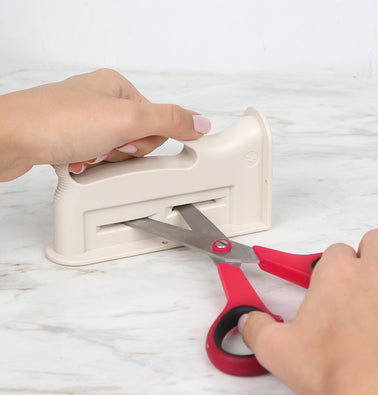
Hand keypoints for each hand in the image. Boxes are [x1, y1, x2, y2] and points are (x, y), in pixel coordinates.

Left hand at [0, 69, 210, 180]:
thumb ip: (169, 121)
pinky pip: (95, 160)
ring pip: (115, 153)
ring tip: (85, 153)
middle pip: (135, 140)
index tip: (127, 141)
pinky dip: (89, 166)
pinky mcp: (69, 141)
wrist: (9, 140)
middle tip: (104, 147)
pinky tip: (76, 160)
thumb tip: (200, 122)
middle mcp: (100, 102)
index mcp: (117, 88)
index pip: (155, 121)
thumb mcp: (127, 119)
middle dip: (122, 152)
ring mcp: (83, 122)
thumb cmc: (57, 122)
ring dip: (104, 161)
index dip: (144, 140)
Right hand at [239, 229, 377, 394]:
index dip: (327, 267)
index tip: (324, 283)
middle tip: (354, 279)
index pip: (333, 250)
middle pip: (372, 240)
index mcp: (336, 273)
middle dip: (362, 254)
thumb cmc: (339, 372)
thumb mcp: (276, 349)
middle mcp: (373, 271)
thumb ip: (255, 328)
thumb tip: (248, 321)